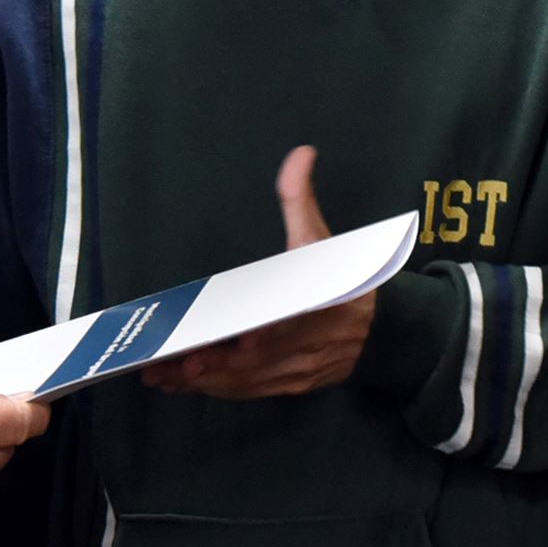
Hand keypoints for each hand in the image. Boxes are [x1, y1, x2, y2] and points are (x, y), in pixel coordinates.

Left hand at [142, 146, 375, 398]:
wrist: (386, 333)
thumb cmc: (347, 282)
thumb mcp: (326, 239)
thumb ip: (302, 200)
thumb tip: (301, 154)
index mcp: (316, 307)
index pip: (286, 325)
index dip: (262, 337)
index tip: (238, 339)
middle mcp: (306, 346)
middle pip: (254, 364)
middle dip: (213, 367)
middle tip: (172, 364)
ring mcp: (297, 371)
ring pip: (245, 383)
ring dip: (203, 382)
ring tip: (161, 374)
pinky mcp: (289, 386)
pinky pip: (248, 392)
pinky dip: (215, 389)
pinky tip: (181, 382)